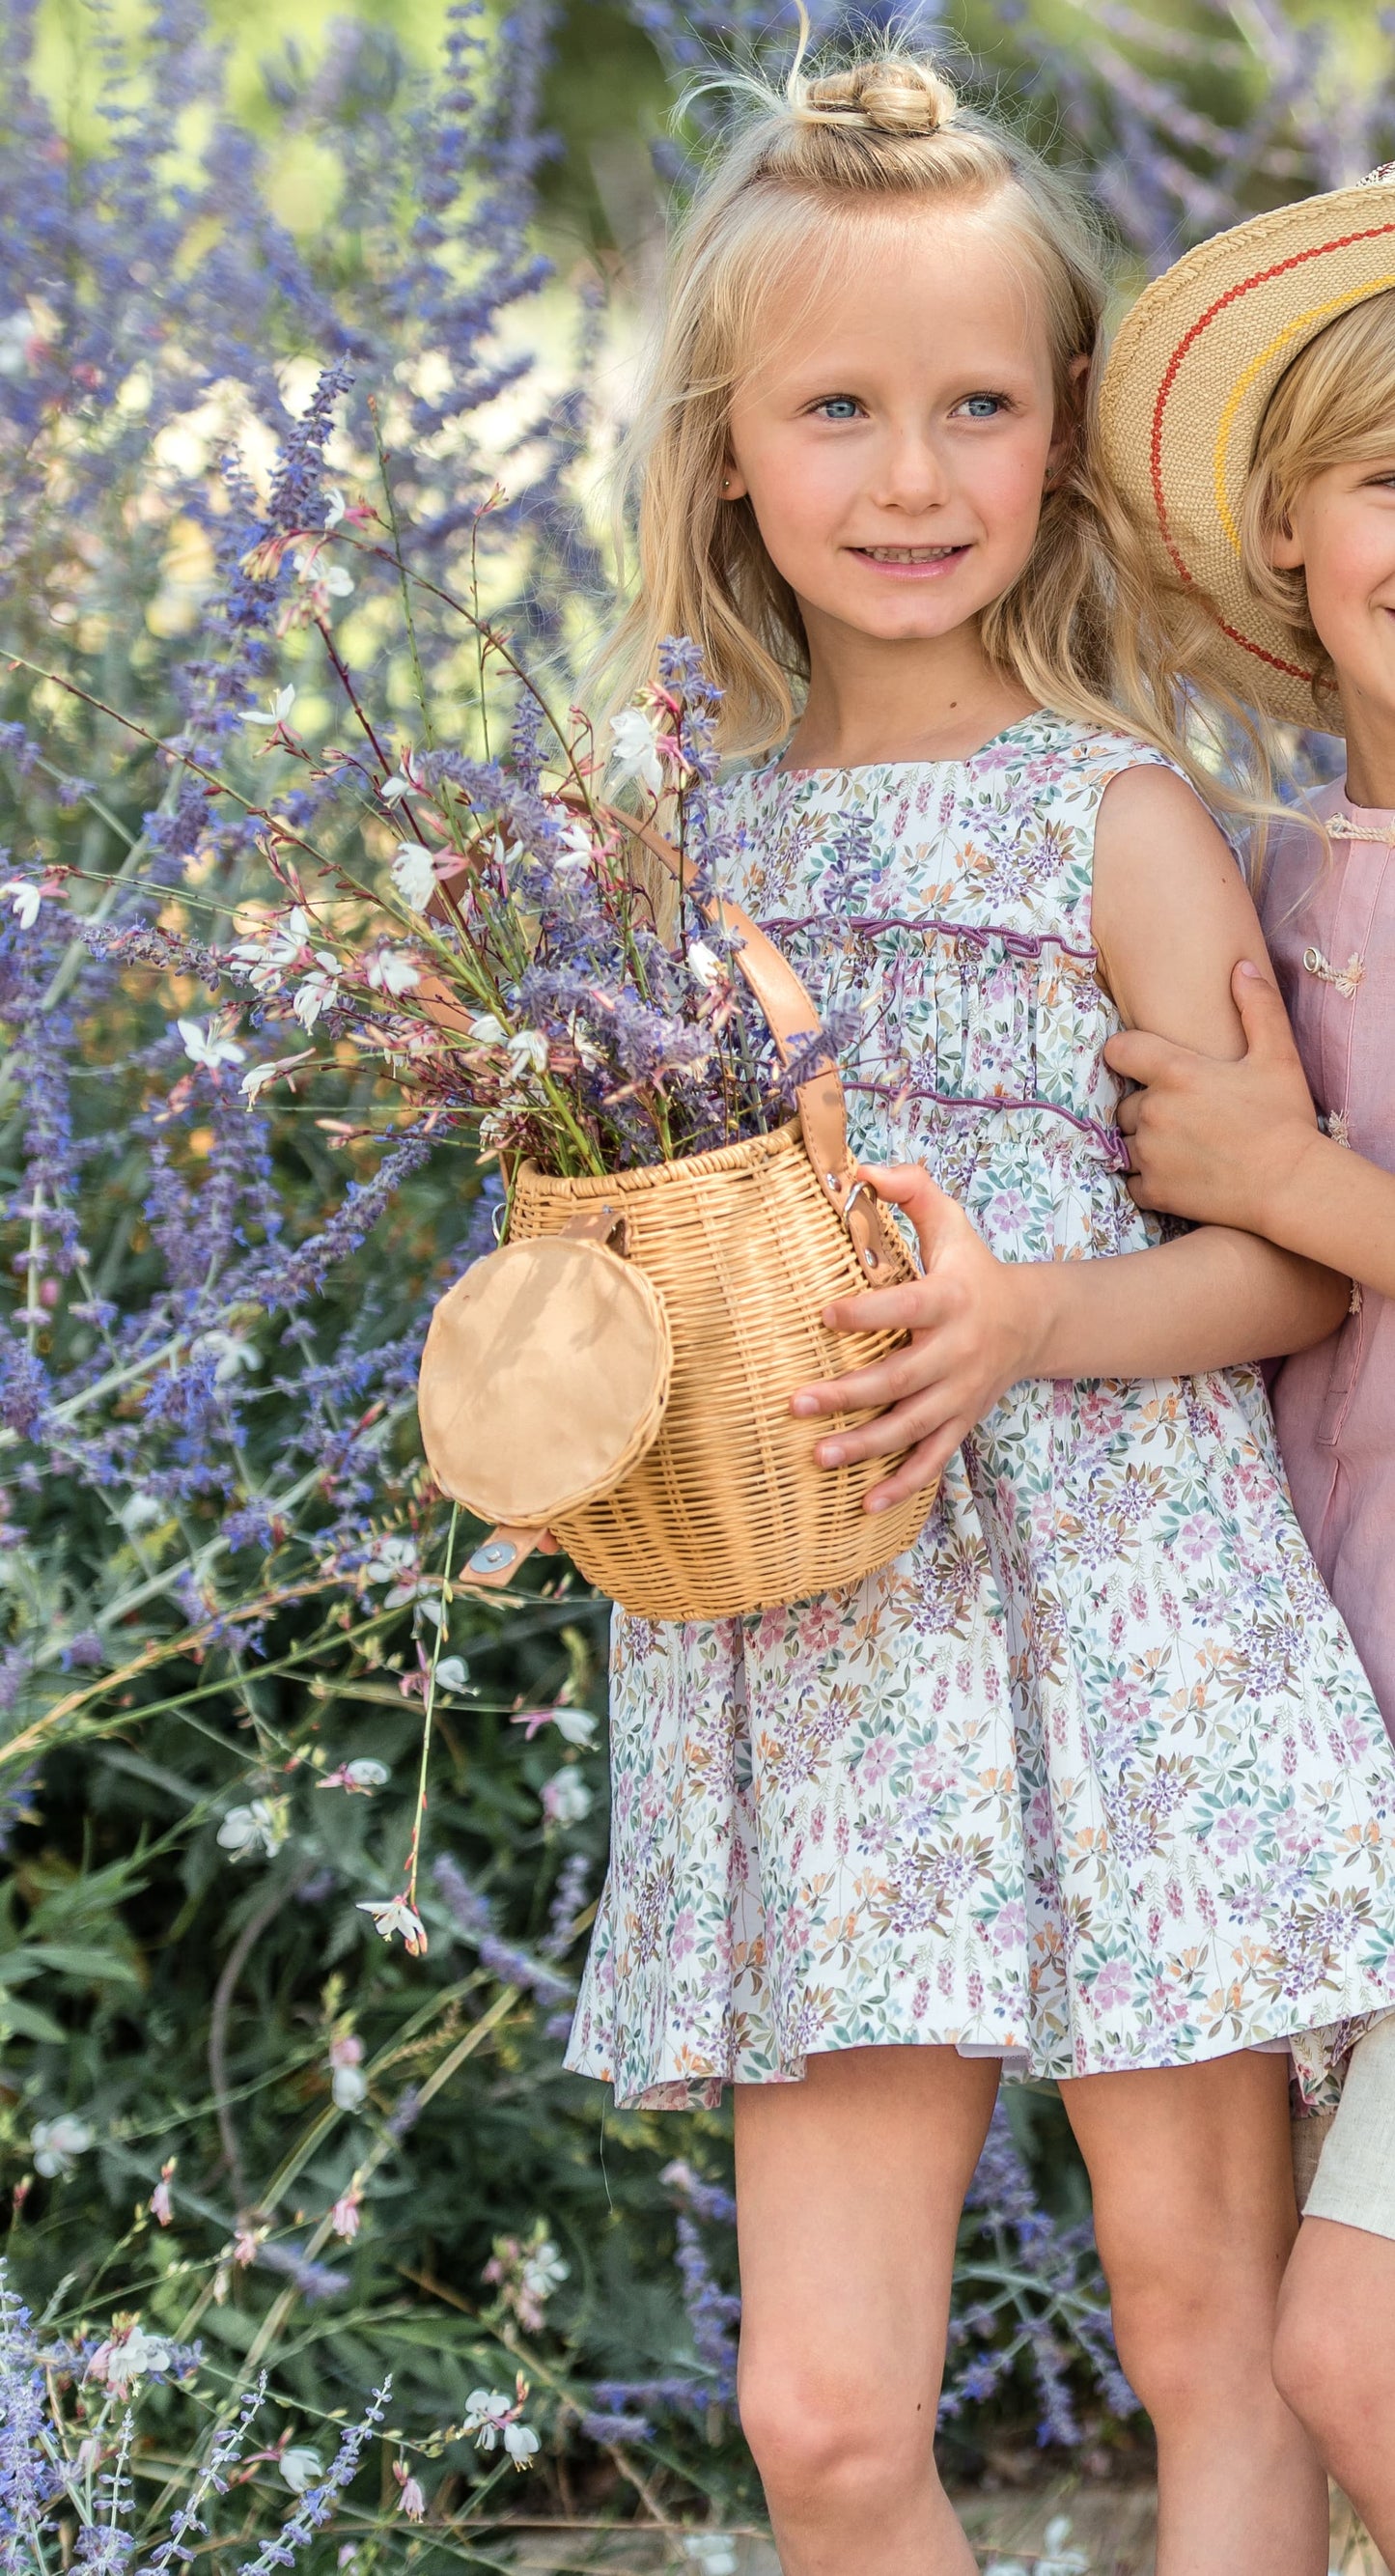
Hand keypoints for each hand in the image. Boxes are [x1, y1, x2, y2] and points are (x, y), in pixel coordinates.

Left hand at [789, 1163, 1040, 1511]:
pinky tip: (866, 1505)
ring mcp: (960, 1393)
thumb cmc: (973, 1268)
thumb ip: (911, 1189)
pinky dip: (903, 1486)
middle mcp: (957, 1352)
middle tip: (796, 1402)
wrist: (1032, 1321)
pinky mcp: (961, 1422)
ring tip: (819, 1457)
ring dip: (866, 1446)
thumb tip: (861, 1169)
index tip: (823, 1315)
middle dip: (848, 1394)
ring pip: (912, 1427)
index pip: (907, 1307)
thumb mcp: (952, 1221)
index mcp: (951, 1300)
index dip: (868, 1313)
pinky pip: (934, 1460)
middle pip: (900, 1379)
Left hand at [1104, 960, 1321, 1232]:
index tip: (1140, 1064)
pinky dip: (1147, 1179)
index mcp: (1175, 1073)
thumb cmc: (1284, 1118)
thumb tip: (1241, 967)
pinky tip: (1176, 1174)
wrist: (1291, 1183)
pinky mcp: (1154, 1190)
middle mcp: (1153, 1111)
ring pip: (1126, 1143)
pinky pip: (1131, 1181)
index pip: (1119, 1051)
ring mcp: (1150, 1154)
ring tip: (1182, 1146)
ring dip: (1144, 1143)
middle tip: (1183, 1115)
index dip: (1126, 1055)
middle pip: (1124, 1104)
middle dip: (1146, 1107)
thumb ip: (1258, 1007)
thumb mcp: (1278, 1056)